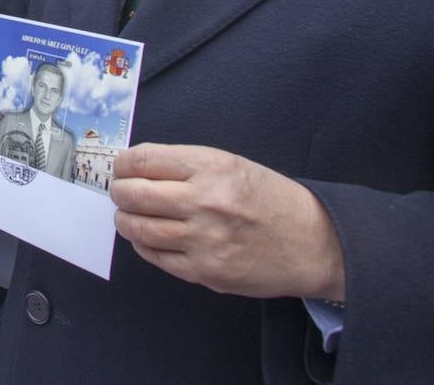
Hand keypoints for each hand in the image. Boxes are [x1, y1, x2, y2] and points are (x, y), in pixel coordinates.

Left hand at [110, 143, 345, 301]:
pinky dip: (143, 245)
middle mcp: (206, 202)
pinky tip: (148, 237)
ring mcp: (205, 240)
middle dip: (119, 192)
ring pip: (139, 229)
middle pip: (134, 195)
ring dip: (126, 220)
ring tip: (129, 214)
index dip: (123, 164)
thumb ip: (184, 164)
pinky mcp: (206, 271)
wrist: (314, 243)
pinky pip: (156, 257)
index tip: (120, 168)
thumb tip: (136, 167)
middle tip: (121, 192)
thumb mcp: (231, 164)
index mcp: (212, 167)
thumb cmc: (270, 199)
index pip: (143, 160)